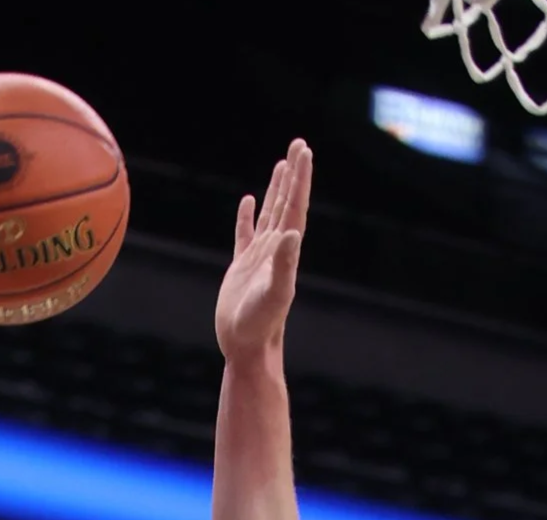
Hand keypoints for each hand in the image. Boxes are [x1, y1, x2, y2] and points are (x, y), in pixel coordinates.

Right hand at [216, 139, 311, 361]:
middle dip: (293, 175)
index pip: (295, 207)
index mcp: (286, 251)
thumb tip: (292, 234)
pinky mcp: (241, 267)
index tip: (304, 152)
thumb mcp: (274, 293)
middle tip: (299, 145)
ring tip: (282, 164)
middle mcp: (276, 250)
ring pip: (270, 214)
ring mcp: (259, 257)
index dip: (300, 179)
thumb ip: (284, 264)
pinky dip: (247, 216)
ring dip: (276, 189)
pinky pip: (245, 233)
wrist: (246, 346)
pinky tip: (248, 201)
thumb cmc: (261, 325)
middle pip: (287, 203)